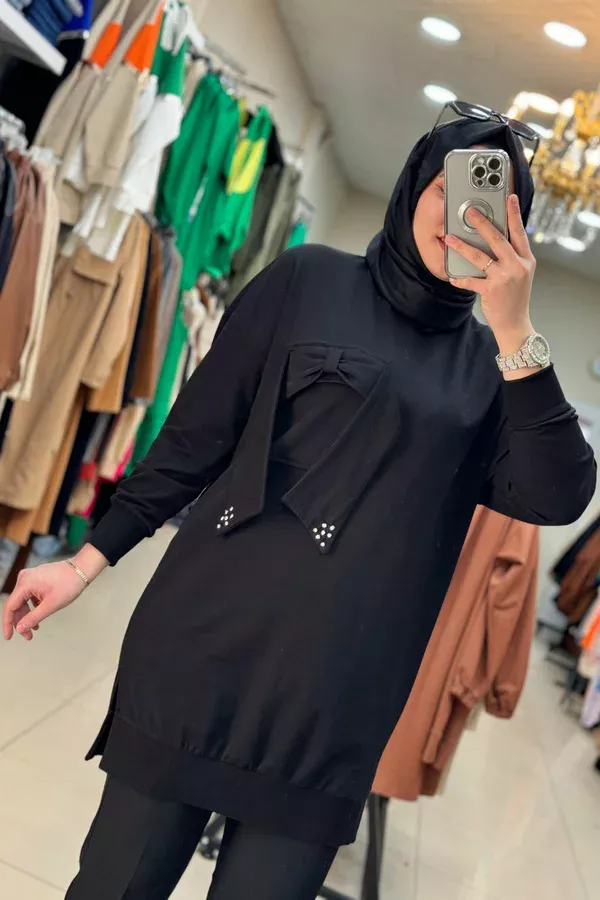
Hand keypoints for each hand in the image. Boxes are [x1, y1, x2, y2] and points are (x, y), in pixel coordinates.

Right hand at [3, 559, 91, 641]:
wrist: (82, 569)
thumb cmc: (69, 584)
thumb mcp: (51, 605)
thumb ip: (33, 618)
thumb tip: (20, 628)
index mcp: (25, 583)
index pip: (10, 607)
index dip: (8, 624)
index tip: (9, 637)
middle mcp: (24, 578)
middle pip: (16, 605)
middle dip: (21, 621)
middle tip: (28, 636)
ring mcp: (30, 577)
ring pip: (23, 601)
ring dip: (27, 615)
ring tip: (35, 629)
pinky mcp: (36, 578)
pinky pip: (29, 595)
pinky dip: (33, 607)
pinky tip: (39, 616)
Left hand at [445, 194, 535, 355]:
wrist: (515, 324)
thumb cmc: (515, 298)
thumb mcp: (521, 274)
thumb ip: (512, 257)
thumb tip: (495, 241)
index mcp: (526, 259)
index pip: (519, 232)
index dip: (514, 213)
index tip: (510, 197)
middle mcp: (517, 266)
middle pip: (497, 239)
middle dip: (482, 223)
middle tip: (470, 211)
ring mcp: (504, 278)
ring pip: (479, 257)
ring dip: (462, 246)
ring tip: (449, 238)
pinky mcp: (491, 290)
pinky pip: (471, 281)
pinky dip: (460, 279)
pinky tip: (452, 276)